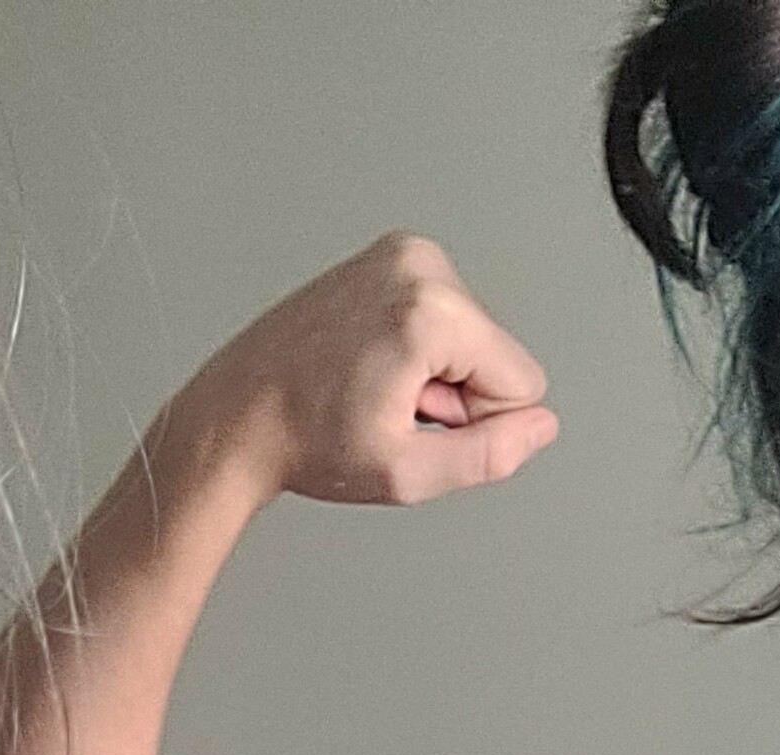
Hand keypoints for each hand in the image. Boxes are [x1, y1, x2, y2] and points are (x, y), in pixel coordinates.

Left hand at [188, 230, 558, 509]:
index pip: (525, 383)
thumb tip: (539, 427)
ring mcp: (400, 255)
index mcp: (428, 310)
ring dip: (433, 375)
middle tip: (390, 406)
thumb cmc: (305, 439)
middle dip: (455, 394)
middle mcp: (417, 266)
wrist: (240, 413)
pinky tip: (369, 365)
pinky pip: (445, 320)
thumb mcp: (409, 473)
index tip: (416, 420)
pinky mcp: (388, 259)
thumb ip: (491, 455)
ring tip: (374, 386)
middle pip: (499, 356)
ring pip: (474, 340)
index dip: (478, 421)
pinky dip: (416, 351)